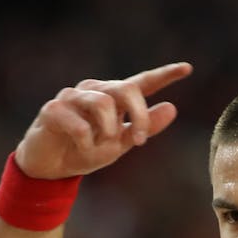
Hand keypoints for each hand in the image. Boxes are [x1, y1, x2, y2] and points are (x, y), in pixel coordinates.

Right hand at [15, 62, 192, 178]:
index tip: (187, 68)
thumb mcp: (119, 144)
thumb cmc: (84, 151)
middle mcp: (94, 90)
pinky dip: (86, 142)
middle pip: (125, 89)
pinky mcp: (52, 109)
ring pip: (103, 103)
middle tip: (140, 141)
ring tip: (100, 146)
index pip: (141, 82)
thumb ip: (144, 127)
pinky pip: (79, 125)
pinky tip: (81, 147)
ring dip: (107, 131)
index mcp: (113, 97)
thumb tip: (171, 108)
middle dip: (139, 115)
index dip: (164, 75)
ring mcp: (72, 97)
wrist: (50, 168)